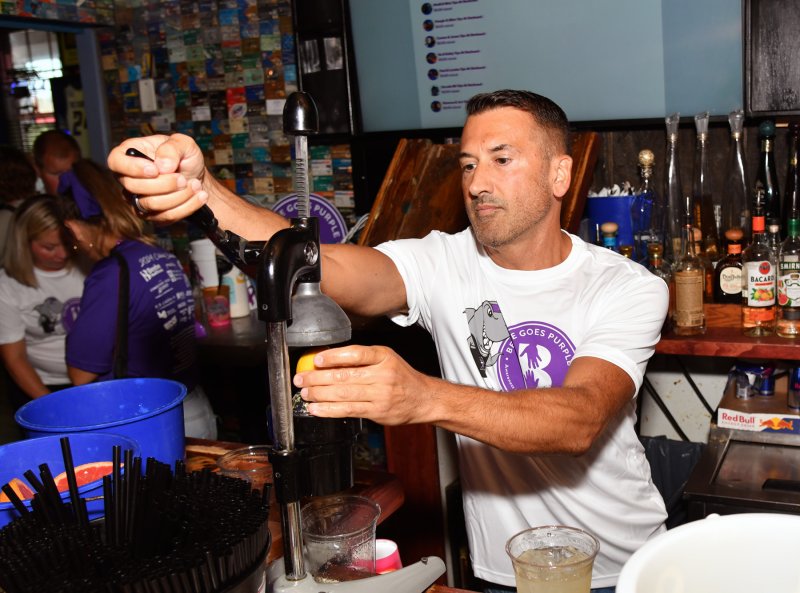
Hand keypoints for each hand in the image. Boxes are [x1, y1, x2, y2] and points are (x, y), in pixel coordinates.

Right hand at [106, 133, 208, 222]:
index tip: (155, 169)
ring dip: (178, 196)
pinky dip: (187, 207)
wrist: (197, 178)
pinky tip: (199, 196)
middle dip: (164, 184)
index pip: (115, 162)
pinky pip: (165, 216)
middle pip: (134, 187)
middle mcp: (129, 178)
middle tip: (183, 178)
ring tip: (195, 185)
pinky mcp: (152, 215)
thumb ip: (173, 147)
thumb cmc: (185, 157)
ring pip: (151, 204)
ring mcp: (138, 199)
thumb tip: (162, 165)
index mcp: (130, 154)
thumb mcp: (184, 144)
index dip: (132, 168)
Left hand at [293, 345, 433, 425]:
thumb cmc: (401, 377)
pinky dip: (329, 410)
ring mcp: (380, 394)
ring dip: (319, 394)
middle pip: (344, 376)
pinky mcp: (376, 411)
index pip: (355, 354)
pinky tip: (316, 409)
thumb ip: (361, 358)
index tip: (316, 360)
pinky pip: (348, 410)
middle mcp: (382, 374)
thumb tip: (328, 361)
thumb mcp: (386, 358)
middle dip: (317, 378)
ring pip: (343, 394)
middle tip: (301, 379)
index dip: (333, 357)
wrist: (423, 399)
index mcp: (383, 356)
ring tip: (305, 394)